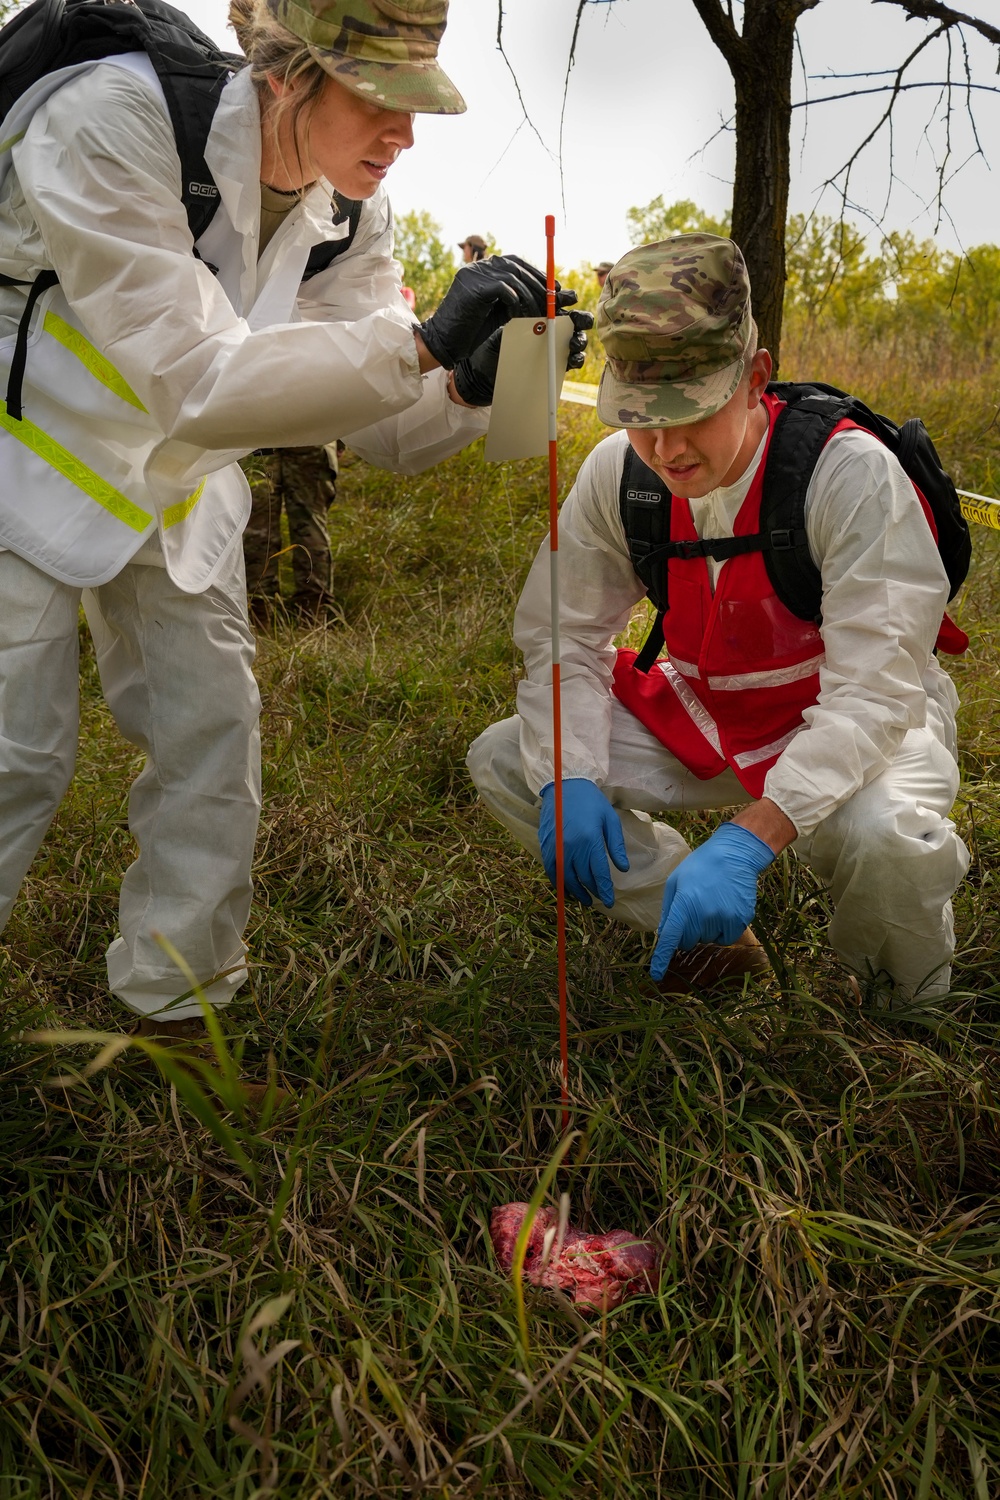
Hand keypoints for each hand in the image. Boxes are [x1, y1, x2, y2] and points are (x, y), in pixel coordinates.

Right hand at [419, 255, 577, 368]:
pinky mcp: (472, 288)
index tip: (555, 287)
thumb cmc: (471, 331)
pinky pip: (502, 288)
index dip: (536, 273)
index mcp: (482, 270)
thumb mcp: (499, 311)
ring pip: (512, 277)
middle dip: (538, 283)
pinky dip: (515, 299)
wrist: (444, 342)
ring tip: (539, 311)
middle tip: (555, 299)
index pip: (515, 262)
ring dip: (530, 295)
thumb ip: (516, 300)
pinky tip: (519, 312)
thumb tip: (547, 298)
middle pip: (516, 267)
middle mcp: (477, 268)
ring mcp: (473, 275)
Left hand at [452, 309, 593, 406]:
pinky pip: (573, 361)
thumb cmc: (494, 345)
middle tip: (576, 321)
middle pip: (575, 320)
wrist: (487, 371)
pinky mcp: (557, 365)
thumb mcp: (503, 329)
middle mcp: (552, 329)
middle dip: (581, 319)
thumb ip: (517, 321)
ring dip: (579, 340)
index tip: (569, 298)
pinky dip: (576, 359)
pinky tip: (572, 359)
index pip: (560, 303)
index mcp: (541, 315)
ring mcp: (556, 347)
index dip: (568, 298)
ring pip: (577, 340)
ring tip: (573, 343)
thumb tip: (531, 315)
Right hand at [539, 779, 628, 907]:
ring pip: (566, 878)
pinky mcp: (546, 846)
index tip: (610, 902)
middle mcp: (571, 847)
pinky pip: (551, 870)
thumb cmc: (591, 802)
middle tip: (601, 901)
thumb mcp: (610, 820)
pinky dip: (559, 882)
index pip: (598, 874)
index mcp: (590, 841)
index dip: (605, 890)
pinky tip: (566, 888)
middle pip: (583, 878)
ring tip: (585, 899)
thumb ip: (616, 846)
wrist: (564, 785)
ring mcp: (556, 847)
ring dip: (576, 892)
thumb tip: (623, 868)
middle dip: (593, 892)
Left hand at [650, 822, 774, 980]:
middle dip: (686, 932)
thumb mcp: (676, 882)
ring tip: (711, 903)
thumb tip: (664, 934)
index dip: (662, 958)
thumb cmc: (700, 866)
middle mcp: (704, 915)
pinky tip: (723, 909)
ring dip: (705, 929)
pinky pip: (725, 938)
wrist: (735, 855)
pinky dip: (722, 930)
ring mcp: (724, 919)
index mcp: (685, 904)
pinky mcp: (740, 921)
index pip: (670, 938)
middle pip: (688, 942)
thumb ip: (669, 909)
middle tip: (693, 910)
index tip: (656, 975)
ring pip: (707, 939)